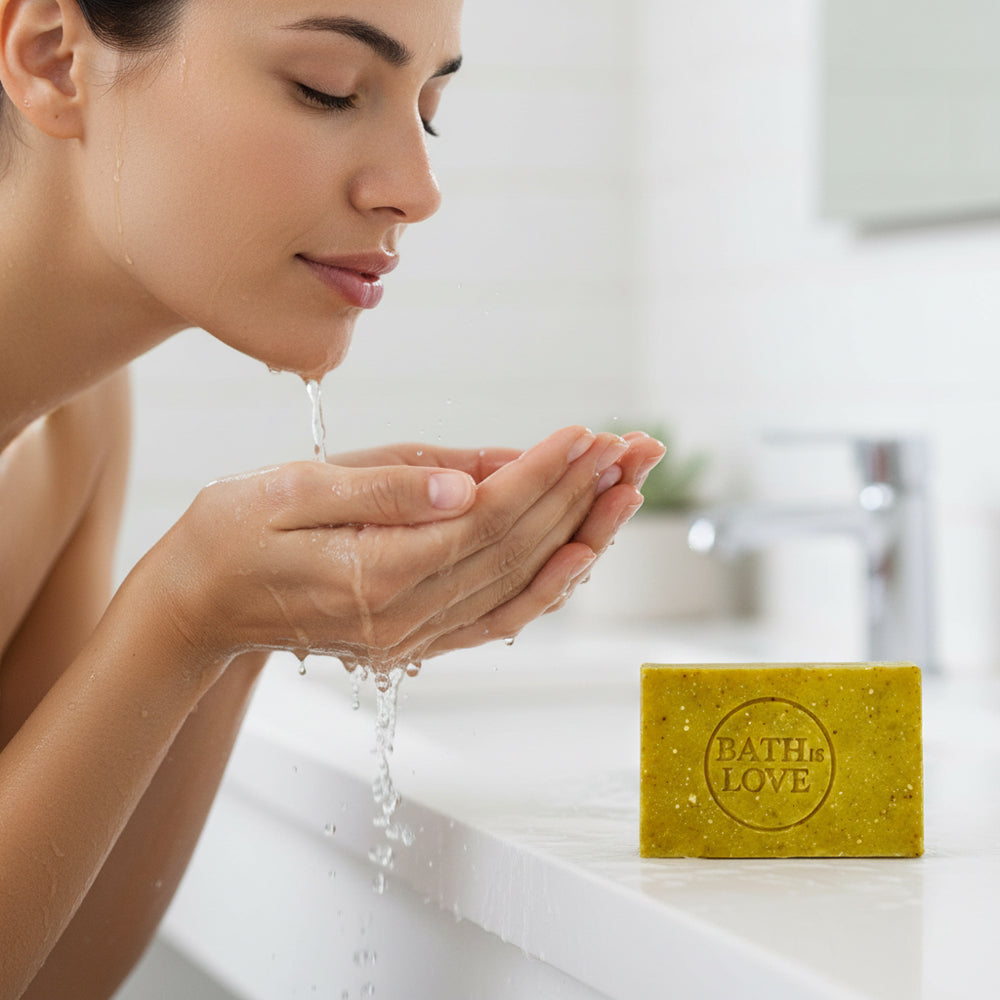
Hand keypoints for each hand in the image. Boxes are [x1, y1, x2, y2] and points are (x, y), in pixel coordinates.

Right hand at [145, 426, 644, 678]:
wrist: (200, 604)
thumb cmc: (233, 534)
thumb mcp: (289, 491)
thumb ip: (383, 490)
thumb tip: (467, 484)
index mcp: (376, 573)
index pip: (485, 519)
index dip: (541, 475)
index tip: (586, 434)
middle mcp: (407, 614)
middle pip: (517, 550)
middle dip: (581, 494)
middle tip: (633, 448)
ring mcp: (416, 634)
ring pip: (521, 585)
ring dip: (582, 535)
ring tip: (628, 489)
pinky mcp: (419, 637)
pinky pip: (500, 616)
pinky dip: (548, 585)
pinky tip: (583, 552)